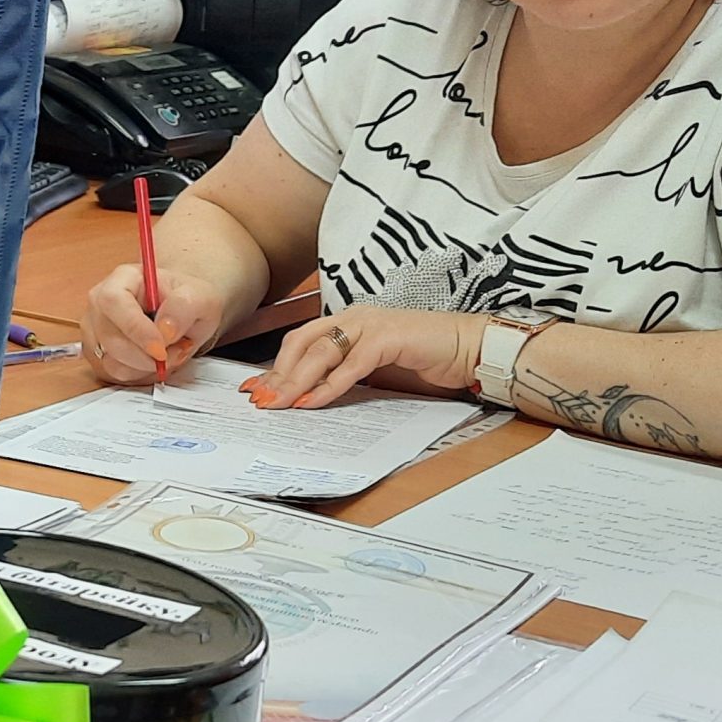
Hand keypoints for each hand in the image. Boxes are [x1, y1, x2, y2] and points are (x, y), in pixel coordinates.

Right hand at [81, 265, 228, 385]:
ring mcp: (97, 329)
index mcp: (123, 278)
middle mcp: (102, 302)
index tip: (160, 348)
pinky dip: (140, 373)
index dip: (136, 329)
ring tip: (170, 352)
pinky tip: (155, 360)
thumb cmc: (187, 300)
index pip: (114, 302)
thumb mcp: (200, 296)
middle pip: (110, 338)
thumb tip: (165, 329)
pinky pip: (115, 373)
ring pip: (112, 361)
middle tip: (177, 350)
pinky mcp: (99, 353)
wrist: (184, 313)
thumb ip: (184, 307)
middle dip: (146, 356)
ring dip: (146, 366)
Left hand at [246, 306, 485, 408]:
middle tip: (261, 399)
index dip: (275, 365)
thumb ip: (343, 377)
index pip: (301, 341)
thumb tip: (310, 396)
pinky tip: (313, 401)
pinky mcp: (388, 339)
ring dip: (296, 380)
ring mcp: (371, 325)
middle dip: (278, 373)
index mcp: (348, 322)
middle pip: (302, 343)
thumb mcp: (374, 371)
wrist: (466, 349)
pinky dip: (329, 385)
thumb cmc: (423, 359)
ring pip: (320, 352)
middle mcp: (355, 318)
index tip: (255, 388)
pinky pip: (350, 365)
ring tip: (280, 403)